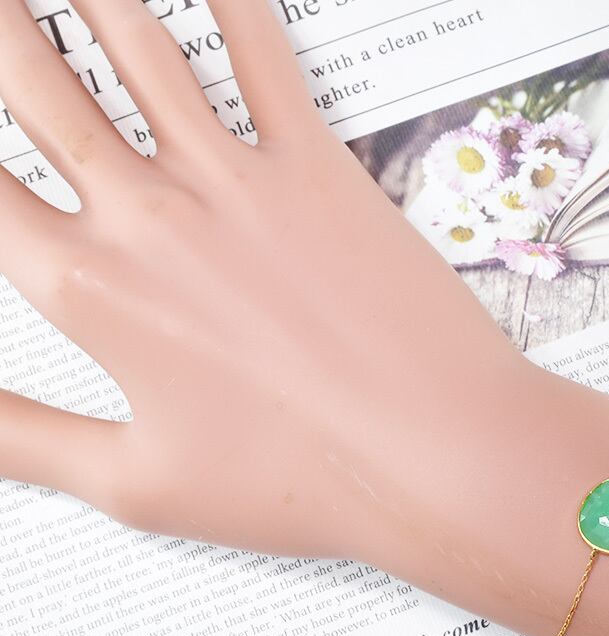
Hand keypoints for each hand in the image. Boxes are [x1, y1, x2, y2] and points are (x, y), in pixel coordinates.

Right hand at [0, 0, 525, 559]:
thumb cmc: (303, 480)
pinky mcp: (317, 166)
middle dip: (0, 32)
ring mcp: (235, 180)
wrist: (434, 454)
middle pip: (32, 82)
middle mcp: (149, 218)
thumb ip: (25, 443)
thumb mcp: (140, 484)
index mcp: (92, 292)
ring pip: (131, 41)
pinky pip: (256, 49)